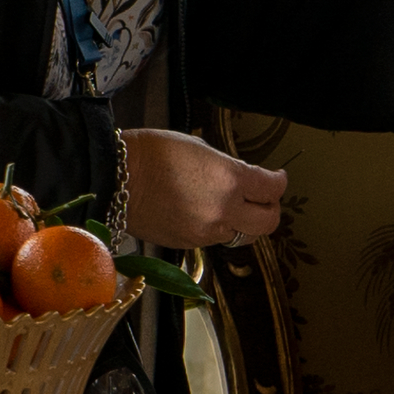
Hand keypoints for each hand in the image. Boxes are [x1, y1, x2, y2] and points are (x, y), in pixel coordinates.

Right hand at [115, 127, 285, 246]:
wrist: (114, 179)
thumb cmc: (151, 154)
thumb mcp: (199, 149)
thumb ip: (227, 168)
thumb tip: (240, 178)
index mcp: (230, 180)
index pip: (272, 188)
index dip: (279, 182)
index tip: (277, 177)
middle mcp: (223, 210)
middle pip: (268, 222)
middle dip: (270, 209)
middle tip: (263, 198)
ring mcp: (206, 231)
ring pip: (241, 234)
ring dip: (242, 221)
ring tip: (229, 205)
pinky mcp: (188, 244)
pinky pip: (214, 239)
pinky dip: (216, 228)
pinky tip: (202, 211)